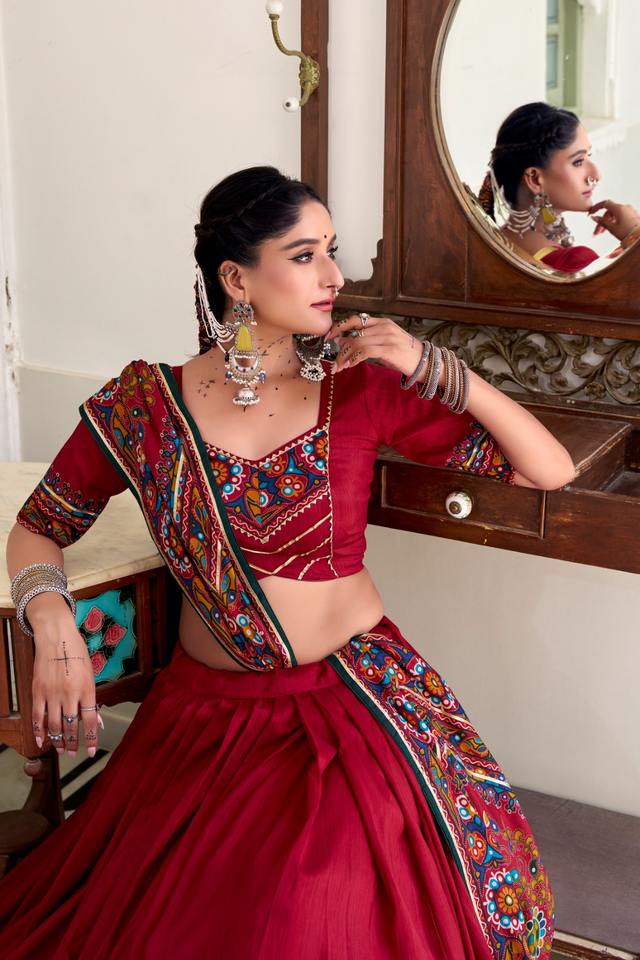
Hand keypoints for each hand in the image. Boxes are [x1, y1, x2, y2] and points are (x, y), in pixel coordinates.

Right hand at [31, 613, 101, 758]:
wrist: (56, 637)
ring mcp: (52, 694)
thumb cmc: (77, 653)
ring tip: (61, 750)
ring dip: (58, 741)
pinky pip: (38, 717)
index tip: (92, 751)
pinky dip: (39, 732)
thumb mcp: (91, 674)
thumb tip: (96, 721)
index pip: (90, 720)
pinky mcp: (38, 692)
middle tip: (73, 753)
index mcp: (87, 689)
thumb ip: (92, 698)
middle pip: (71, 726)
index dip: (91, 739)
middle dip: (73, 744)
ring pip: (54, 725)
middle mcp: (70, 694)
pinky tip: (41, 741)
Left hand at [325, 314, 428, 379]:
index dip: (340, 326)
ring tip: (340, 367)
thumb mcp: (384, 344)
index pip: (356, 319)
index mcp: (382, 322)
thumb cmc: (404, 355)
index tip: (329, 337)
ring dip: (345, 357)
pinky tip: (351, 365)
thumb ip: (366, 340)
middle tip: (334, 361)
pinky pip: (365, 352)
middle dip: (340, 348)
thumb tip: (343, 341)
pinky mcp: (389, 349)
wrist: (425, 362)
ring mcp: (387, 337)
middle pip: (354, 332)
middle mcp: (384, 326)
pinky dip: (354, 359)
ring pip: (357, 343)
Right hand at [588, 199, 639, 241]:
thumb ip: (601, 222)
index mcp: (619, 208)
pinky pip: (620, 216)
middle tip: (597, 232)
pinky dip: (614, 222)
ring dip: (607, 223)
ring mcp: (629, 211)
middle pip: (609, 212)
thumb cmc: (629, 233)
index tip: (591, 212)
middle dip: (601, 221)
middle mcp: (625, 207)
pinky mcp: (632, 215)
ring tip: (604, 233)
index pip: (604, 203)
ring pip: (614, 215)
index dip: (596, 207)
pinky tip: (612, 229)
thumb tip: (594, 217)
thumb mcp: (612, 228)